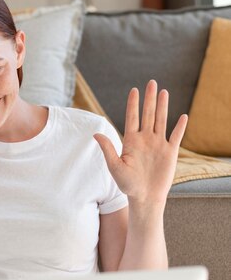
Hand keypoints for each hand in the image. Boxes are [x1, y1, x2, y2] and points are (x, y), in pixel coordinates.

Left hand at [94, 80, 187, 204]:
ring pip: (161, 121)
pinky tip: (182, 116)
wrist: (144, 197)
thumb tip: (96, 134)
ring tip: (164, 92)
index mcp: (131, 140)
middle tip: (152, 82)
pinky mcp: (170, 153)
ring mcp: (158, 144)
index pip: (132, 117)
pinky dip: (179, 127)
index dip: (133, 104)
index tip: (134, 90)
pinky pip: (176, 137)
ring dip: (163, 107)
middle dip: (149, 99)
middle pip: (147, 114)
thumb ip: (108, 149)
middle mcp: (145, 139)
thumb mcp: (114, 166)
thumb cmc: (126, 184)